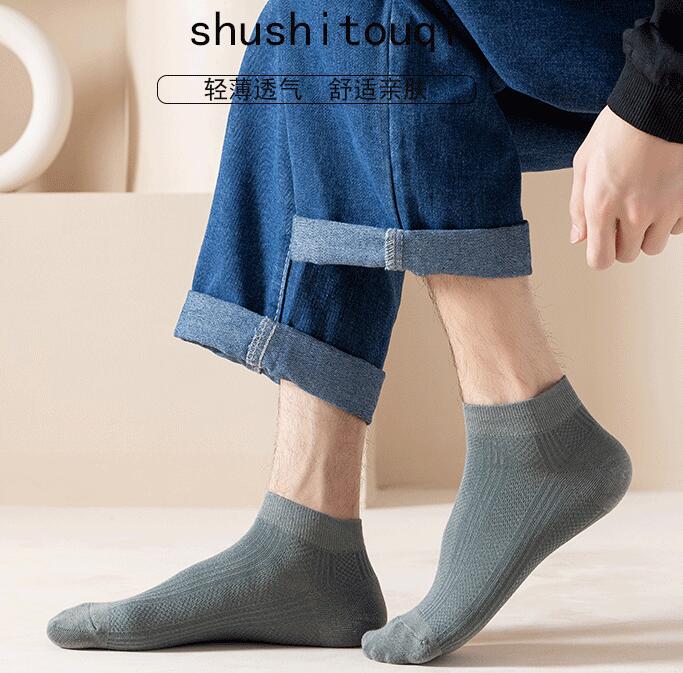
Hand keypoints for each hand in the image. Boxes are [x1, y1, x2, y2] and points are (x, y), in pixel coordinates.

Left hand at [570, 106, 682, 269]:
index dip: (600, 254)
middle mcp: (635, 213)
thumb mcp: (584, 163)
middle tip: (622, 217)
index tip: (602, 242)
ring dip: (647, 233)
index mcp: (602, 206)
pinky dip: (670, 220)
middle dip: (622, 241)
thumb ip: (578, 206)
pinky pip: (678, 229)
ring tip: (643, 206)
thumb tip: (578, 239)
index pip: (601, 260)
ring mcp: (666, 208)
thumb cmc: (618, 128)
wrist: (660, 104)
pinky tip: (662, 197)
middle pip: (628, 255)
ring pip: (654, 245)